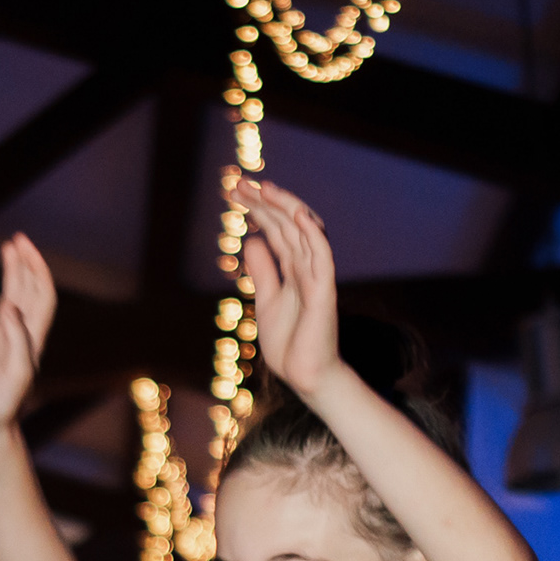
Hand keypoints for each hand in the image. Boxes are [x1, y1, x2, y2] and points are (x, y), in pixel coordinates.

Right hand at [0, 236, 54, 434]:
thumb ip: (16, 339)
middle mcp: (18, 331)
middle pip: (28, 289)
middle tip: (19, 239)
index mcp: (32, 336)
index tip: (28, 250)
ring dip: (10, 271)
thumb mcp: (16, 373)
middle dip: (26, 262)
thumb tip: (10, 306)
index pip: (42, 295)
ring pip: (9, 294)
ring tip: (7, 246)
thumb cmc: (4, 404)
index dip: (38, 271)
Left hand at [223, 173, 347, 398]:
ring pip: (304, 233)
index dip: (257, 209)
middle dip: (264, 202)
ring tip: (263, 188)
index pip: (276, 230)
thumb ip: (264, 271)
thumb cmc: (291, 343)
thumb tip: (252, 240)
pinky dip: (313, 235)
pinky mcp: (324, 293)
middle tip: (239, 184)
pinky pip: (322, 258)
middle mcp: (306, 267)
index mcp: (293, 269)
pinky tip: (298, 214)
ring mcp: (317, 278)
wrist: (306, 377)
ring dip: (285, 208)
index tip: (235, 192)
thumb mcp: (267, 301)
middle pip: (287, 224)